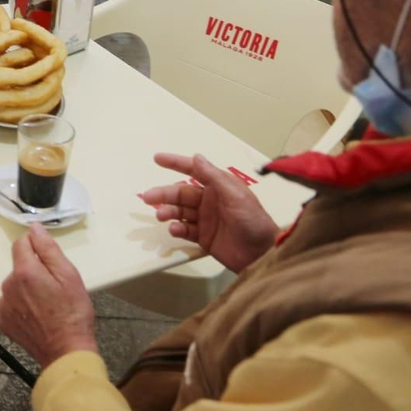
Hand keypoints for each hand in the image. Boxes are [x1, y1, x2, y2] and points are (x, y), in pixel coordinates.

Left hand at [0, 224, 97, 368]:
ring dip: (27, 289)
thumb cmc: (73, 312)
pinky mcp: (4, 322)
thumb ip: (48, 249)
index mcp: (24, 271)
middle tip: (55, 288)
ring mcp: (4, 306)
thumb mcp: (68, 275)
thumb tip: (34, 229)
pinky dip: (22, 306)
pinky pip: (12, 304)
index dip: (35, 246)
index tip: (49, 260)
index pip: (20, 243)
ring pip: (15, 286)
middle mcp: (8, 286)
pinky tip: (38, 317)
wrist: (66, 352)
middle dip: (34, 271)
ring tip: (47, 305)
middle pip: (19, 266)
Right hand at [139, 153, 277, 273]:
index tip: (157, 159)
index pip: (194, 170)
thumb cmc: (253, 220)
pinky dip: (177, 229)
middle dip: (164, 194)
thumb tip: (197, 157)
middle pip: (181, 193)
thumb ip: (214, 177)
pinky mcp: (204, 237)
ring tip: (161, 216)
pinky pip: (185, 230)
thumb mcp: (235, 195)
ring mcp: (206, 219)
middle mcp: (209, 200)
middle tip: (148, 197)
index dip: (176, 163)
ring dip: (169, 212)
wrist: (262, 254)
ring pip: (180, 211)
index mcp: (219, 186)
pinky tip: (175, 230)